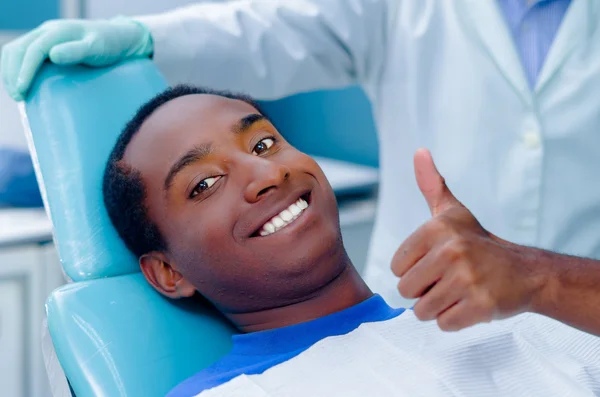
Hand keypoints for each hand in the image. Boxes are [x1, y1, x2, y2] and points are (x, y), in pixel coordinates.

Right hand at [1, 18, 152, 100]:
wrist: (118, 38)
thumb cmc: (110, 45)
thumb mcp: (97, 48)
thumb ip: (77, 51)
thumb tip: (53, 55)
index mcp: (57, 31)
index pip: (32, 50)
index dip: (24, 70)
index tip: (22, 90)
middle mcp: (47, 31)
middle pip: (18, 49)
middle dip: (12, 73)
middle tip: (18, 97)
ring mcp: (45, 37)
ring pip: (17, 51)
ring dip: (11, 70)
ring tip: (17, 93)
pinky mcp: (47, 45)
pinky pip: (24, 54)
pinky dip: (18, 68)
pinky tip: (22, 83)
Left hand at [392, 149, 545, 330]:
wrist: (526, 271)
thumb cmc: (479, 242)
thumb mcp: (453, 211)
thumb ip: (431, 184)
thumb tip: (419, 151)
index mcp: (437, 229)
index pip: (396, 267)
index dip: (412, 270)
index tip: (434, 263)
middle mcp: (451, 251)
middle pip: (406, 290)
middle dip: (423, 291)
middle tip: (447, 280)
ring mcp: (467, 280)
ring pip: (422, 310)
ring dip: (437, 307)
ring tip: (457, 291)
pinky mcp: (480, 306)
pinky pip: (444, 324)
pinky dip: (454, 319)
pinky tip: (469, 303)